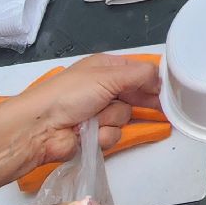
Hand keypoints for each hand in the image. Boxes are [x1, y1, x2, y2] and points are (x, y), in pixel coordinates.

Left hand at [0, 54, 161, 174]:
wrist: (39, 128)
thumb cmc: (70, 94)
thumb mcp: (107, 76)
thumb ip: (140, 75)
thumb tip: (160, 80)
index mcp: (105, 68)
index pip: (137, 71)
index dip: (151, 79)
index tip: (166, 87)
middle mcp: (104, 89)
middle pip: (136, 95)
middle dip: (140, 101)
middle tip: (158, 107)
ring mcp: (99, 113)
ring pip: (125, 117)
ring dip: (112, 119)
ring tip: (94, 119)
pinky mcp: (95, 136)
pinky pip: (114, 135)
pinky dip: (103, 135)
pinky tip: (89, 133)